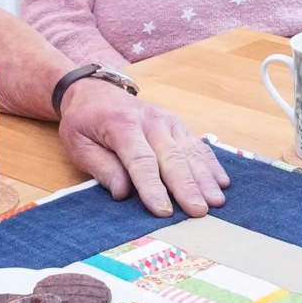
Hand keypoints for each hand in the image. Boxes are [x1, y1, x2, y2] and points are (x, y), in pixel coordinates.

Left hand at [57, 80, 227, 217]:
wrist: (95, 91)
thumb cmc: (85, 123)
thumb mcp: (79, 145)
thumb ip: (102, 168)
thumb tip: (123, 193)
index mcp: (122, 125)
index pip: (140, 160)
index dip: (152, 187)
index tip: (163, 211)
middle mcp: (151, 121)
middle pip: (172, 157)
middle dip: (186, 186)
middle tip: (199, 211)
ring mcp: (168, 122)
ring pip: (190, 152)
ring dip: (205, 178)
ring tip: (216, 201)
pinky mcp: (178, 126)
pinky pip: (198, 146)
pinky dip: (211, 164)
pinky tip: (222, 182)